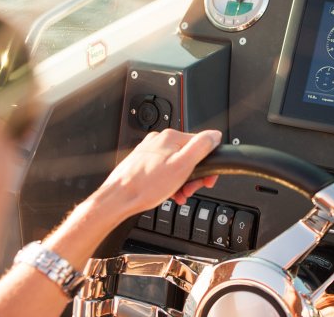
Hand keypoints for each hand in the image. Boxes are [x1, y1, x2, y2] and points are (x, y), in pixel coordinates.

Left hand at [98, 129, 221, 218]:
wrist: (119, 198)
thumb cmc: (146, 185)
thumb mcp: (182, 165)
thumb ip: (201, 147)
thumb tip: (215, 135)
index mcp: (171, 137)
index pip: (201, 145)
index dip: (207, 166)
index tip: (207, 180)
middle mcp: (159, 140)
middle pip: (188, 156)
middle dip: (193, 176)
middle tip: (191, 190)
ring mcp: (149, 151)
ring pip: (175, 164)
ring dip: (182, 181)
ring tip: (178, 194)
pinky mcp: (142, 162)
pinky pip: (163, 170)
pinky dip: (169, 182)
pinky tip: (168, 193)